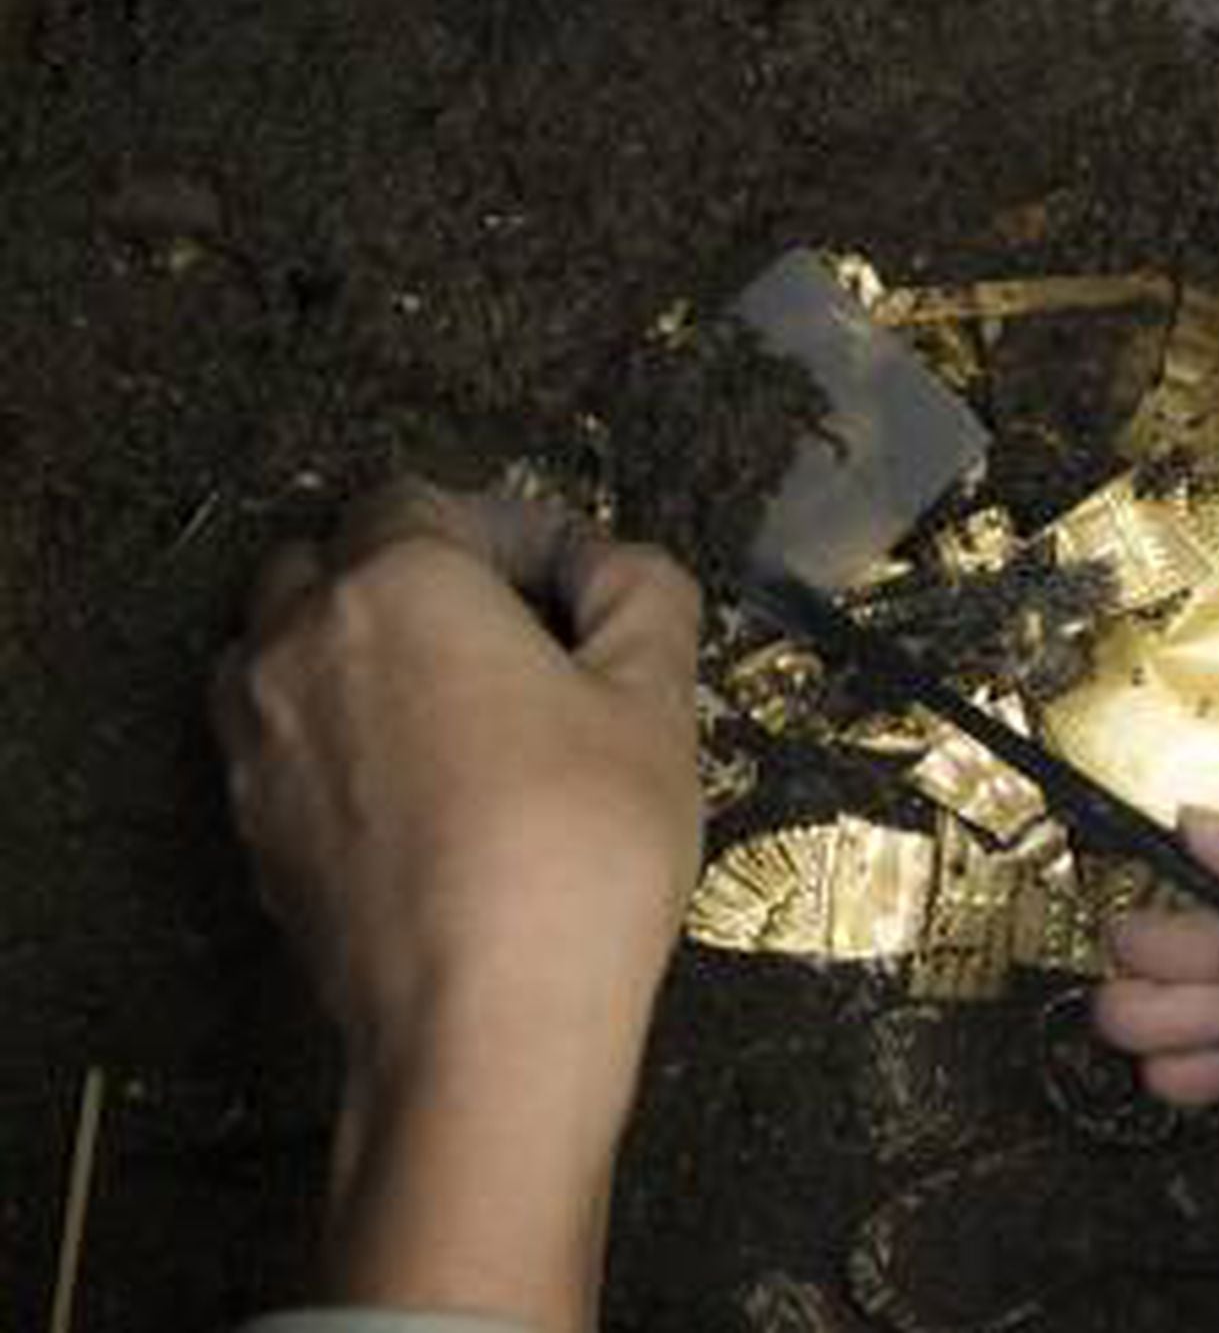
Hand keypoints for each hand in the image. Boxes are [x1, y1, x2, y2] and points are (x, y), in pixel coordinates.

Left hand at [213, 480, 702, 1331]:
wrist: (482, 1030)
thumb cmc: (582, 847)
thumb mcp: (656, 702)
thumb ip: (641, 592)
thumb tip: (606, 566)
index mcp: (394, 583)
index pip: (433, 501)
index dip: (515, 532)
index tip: (582, 594)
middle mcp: (295, 640)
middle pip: (337, 560)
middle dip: (421, 577)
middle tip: (520, 644)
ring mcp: (253, 739)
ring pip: (286, 644)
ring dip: (359, 647)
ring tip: (457, 712)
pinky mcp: (247, 827)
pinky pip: (281, 736)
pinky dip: (337, 731)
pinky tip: (421, 794)